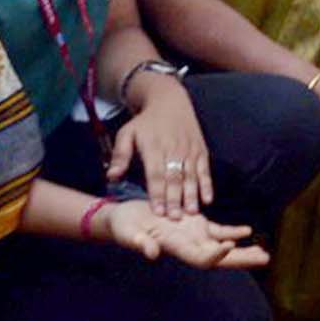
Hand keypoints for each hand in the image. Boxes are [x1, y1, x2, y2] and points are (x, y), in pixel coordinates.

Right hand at [103, 201, 269, 270]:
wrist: (123, 219)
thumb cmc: (123, 227)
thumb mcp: (128, 233)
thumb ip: (139, 243)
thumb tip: (152, 254)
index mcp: (175, 248)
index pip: (200, 258)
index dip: (214, 256)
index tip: (228, 248)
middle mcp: (188, 245)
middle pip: (219, 257)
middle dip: (241, 259)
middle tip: (265, 259)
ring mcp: (193, 236)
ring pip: (222, 245)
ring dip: (242, 250)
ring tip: (263, 253)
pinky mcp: (194, 225)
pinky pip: (216, 230)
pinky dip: (231, 232)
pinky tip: (247, 232)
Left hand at [109, 74, 212, 217]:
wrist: (170, 101)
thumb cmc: (145, 122)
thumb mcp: (126, 134)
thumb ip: (120, 156)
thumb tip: (112, 178)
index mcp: (154, 147)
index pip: (156, 174)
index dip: (157, 193)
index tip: (158, 212)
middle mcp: (174, 149)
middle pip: (175, 178)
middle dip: (175, 199)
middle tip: (174, 218)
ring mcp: (189, 150)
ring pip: (191, 176)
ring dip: (192, 195)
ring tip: (191, 213)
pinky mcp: (201, 150)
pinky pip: (205, 170)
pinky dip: (207, 184)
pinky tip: (207, 199)